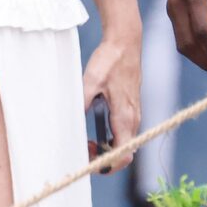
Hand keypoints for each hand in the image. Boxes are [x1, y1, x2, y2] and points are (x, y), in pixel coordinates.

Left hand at [80, 21, 142, 171]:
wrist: (125, 41)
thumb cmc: (109, 60)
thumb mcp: (91, 81)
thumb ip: (83, 102)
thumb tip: (73, 122)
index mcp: (125, 117)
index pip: (123, 155)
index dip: (108, 165)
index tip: (90, 161)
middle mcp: (133, 118)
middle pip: (124, 152)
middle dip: (104, 157)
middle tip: (84, 148)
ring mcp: (134, 113)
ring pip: (124, 142)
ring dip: (106, 147)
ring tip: (87, 141)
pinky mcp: (131, 107)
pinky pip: (123, 131)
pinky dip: (110, 137)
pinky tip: (95, 128)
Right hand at [163, 0, 206, 77]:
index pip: (201, 32)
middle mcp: (177, 4)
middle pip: (187, 43)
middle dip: (204, 60)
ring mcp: (170, 7)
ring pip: (180, 42)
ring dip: (197, 57)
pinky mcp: (170, 8)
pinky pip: (179, 34)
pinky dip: (191, 47)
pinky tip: (204, 53)